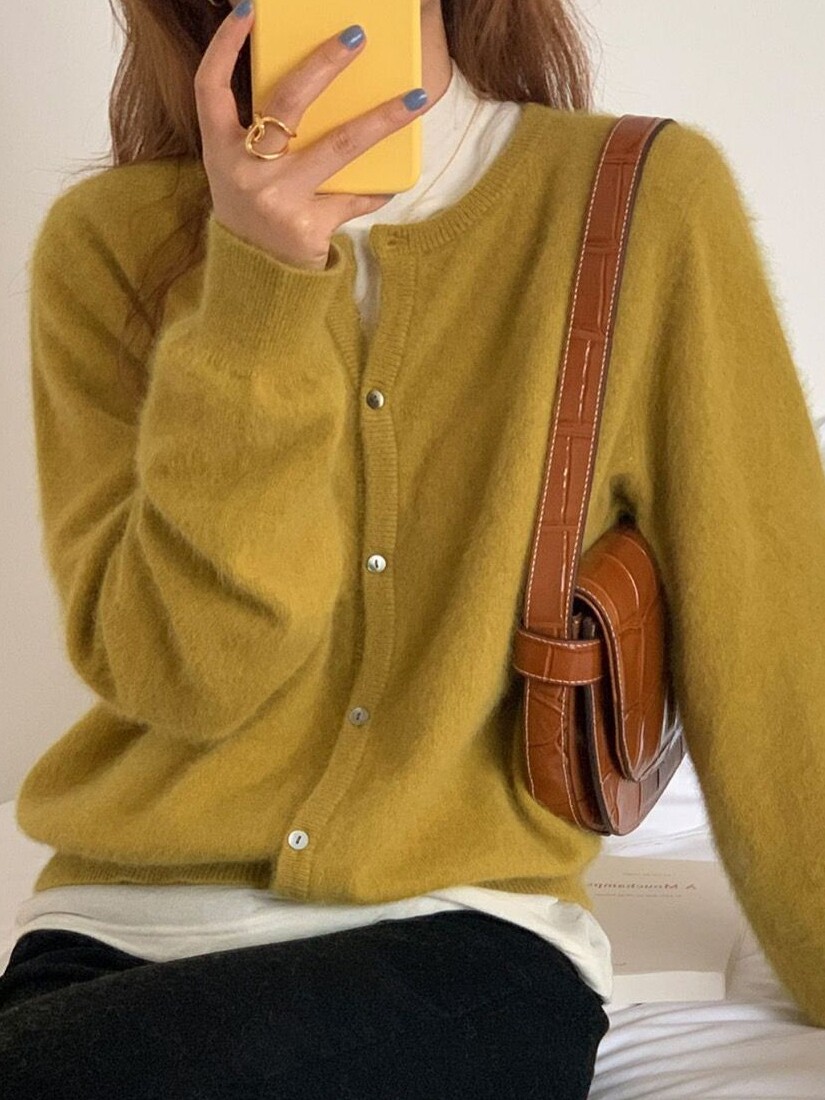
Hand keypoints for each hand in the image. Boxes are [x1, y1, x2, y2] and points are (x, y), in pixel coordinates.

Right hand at [194, 6, 430, 270]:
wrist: (258, 281)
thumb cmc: (255, 213)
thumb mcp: (241, 172)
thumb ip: (260, 134)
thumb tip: (316, 85)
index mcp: (219, 149)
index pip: (209, 86)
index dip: (224, 45)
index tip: (248, 9)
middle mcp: (243, 170)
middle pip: (287, 102)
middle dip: (325, 64)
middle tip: (357, 37)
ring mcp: (276, 197)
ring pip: (338, 145)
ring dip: (382, 119)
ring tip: (414, 98)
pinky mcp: (307, 225)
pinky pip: (352, 198)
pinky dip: (374, 190)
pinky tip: (391, 183)